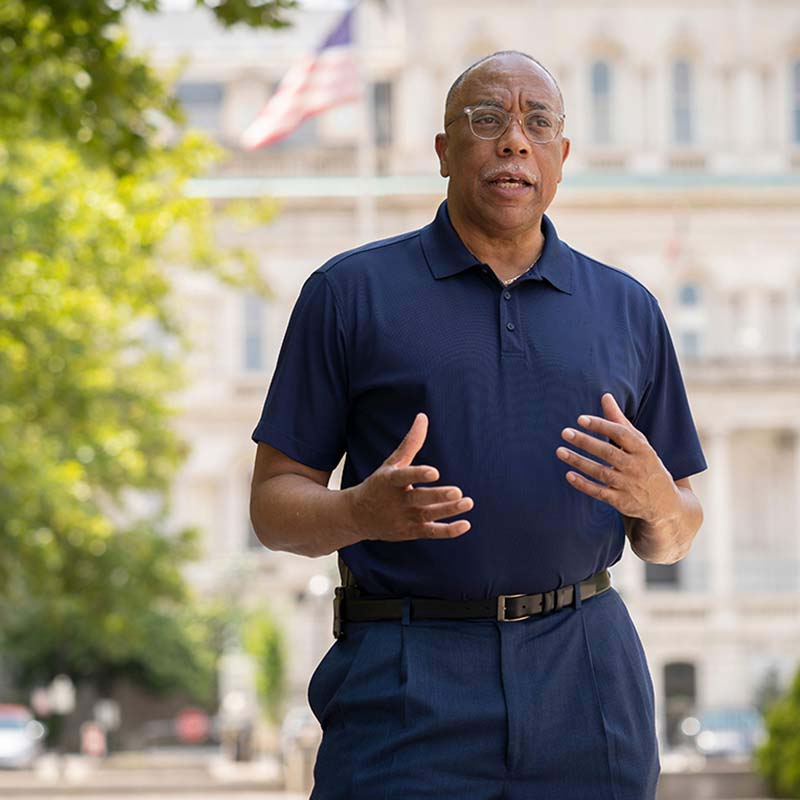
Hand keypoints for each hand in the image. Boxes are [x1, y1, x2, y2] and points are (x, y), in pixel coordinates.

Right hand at [350, 412, 473, 541]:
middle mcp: (396, 501)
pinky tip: (465, 524)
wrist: (356, 516)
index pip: (403, 477)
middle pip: (418, 499)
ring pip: (427, 516)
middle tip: (458, 492)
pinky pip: (430, 532)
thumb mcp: (392, 463)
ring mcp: (403, 518)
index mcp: (389, 481)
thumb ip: (410, 443)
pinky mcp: (410, 532)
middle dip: (438, 497)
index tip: (435, 472)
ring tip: (468, 502)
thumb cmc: (379, 484)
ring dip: (448, 511)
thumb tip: (423, 416)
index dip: (418, 475)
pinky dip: (447, 531)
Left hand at [555, 393, 680, 525]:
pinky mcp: (622, 502)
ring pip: (601, 472)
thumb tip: (605, 396)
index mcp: (642, 449)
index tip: (580, 419)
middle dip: (586, 442)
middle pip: (609, 452)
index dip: (601, 425)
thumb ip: (619, 421)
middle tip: (565, 432)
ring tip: (560, 451)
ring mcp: (629, 485)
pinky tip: (569, 475)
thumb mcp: (639, 442)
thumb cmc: (646, 464)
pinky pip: (600, 492)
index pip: (621, 434)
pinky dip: (584, 485)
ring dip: (579, 461)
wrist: (665, 503)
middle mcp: (637, 466)